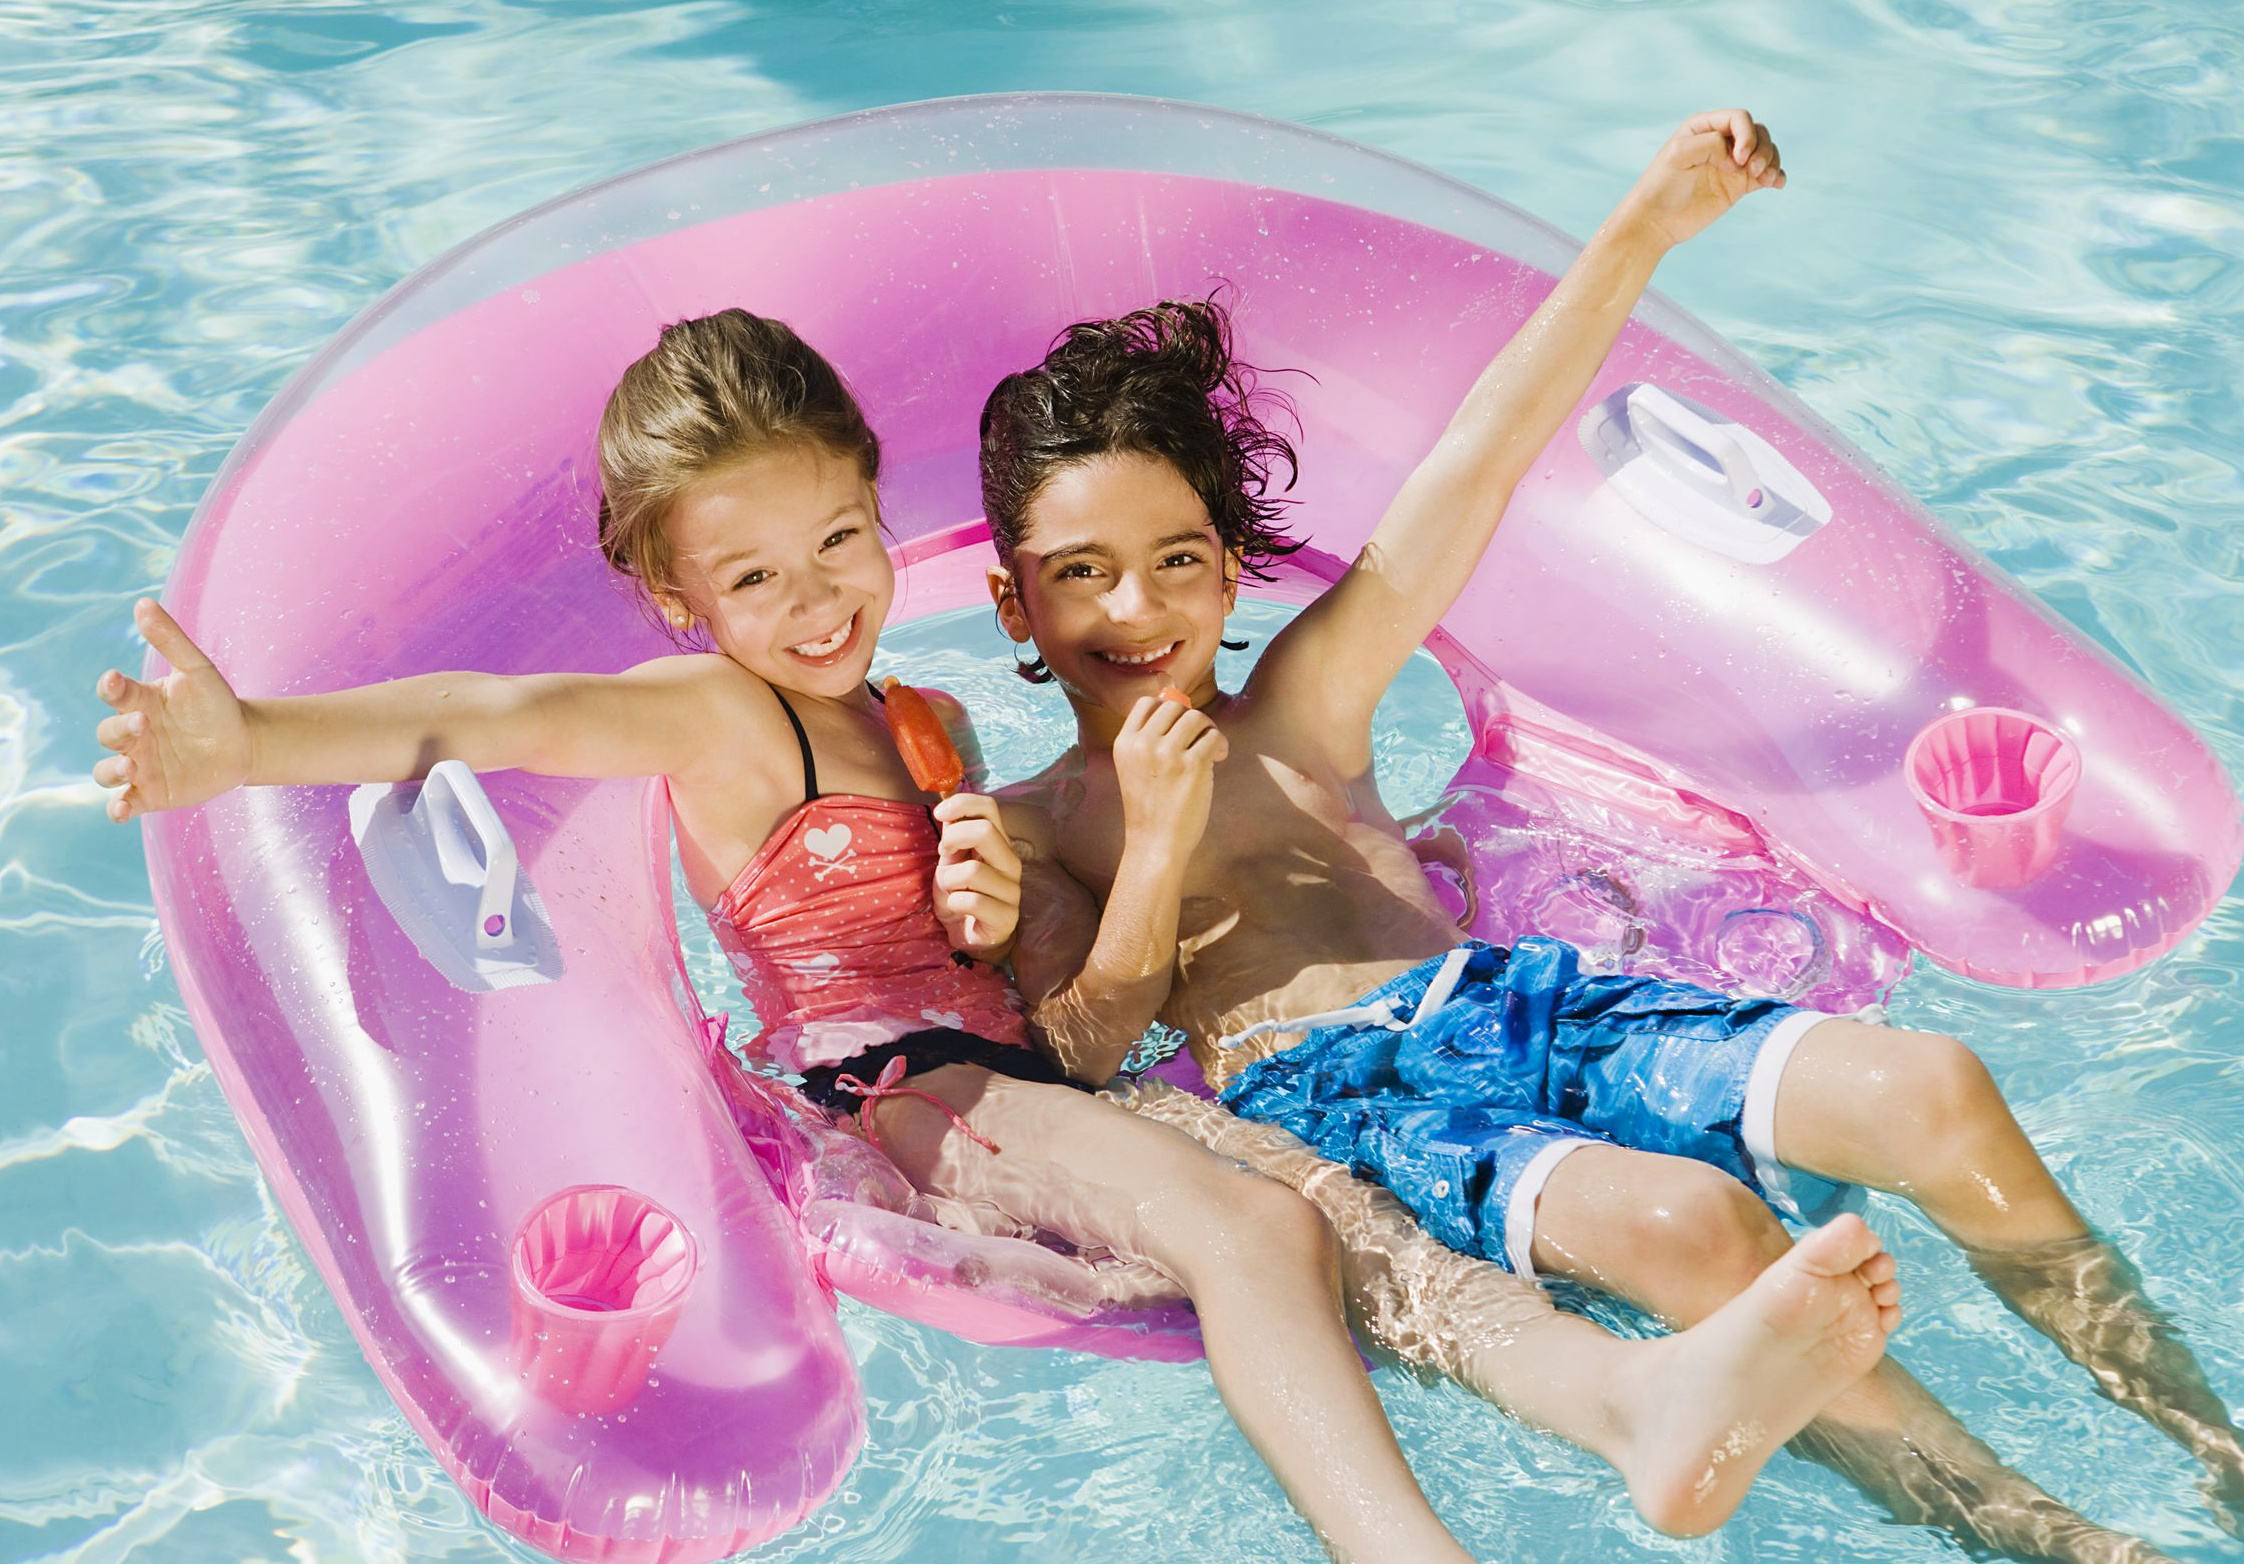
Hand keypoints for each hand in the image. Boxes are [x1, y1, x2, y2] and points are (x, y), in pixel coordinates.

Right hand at [91, 599, 253, 821]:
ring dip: (111, 771)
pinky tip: (122, 809)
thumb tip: (142, 603)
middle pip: (108, 733)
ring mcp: (139, 766)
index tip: (115, 680)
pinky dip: (116, 808)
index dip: (110, 688)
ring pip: (106, 772)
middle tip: (144, 723)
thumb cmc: (216, 704)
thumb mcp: (199, 670)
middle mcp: (132, 735)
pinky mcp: (150, 794)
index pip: (114, 694)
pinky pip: (123, 804)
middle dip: (120, 729)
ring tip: (132, 767)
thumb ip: (171, 640)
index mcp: (139, 702)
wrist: (245, 743)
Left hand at [931, 792, 1022, 956]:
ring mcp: (1012, 891)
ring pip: (973, 871)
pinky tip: (958, 908)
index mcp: (998, 843)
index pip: (989, 808)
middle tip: (943, 855)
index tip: (939, 814)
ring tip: (951, 890)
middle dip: (953, 839)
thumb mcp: (951, 859)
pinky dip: (955, 903)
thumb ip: (953, 834)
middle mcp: (1010, 863)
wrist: (967, 934)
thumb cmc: (960, 892)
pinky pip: (972, 901)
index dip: (962, 804)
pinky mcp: (1007, 917)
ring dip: (949, 881)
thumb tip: (947, 807)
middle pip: (985, 832)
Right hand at [1110, 692, 1227, 859]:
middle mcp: (1143, 744)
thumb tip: (1182, 711)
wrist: (1155, 844)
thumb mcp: (1134, 770)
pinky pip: (1214, 736)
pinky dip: (1221, 745)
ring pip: (1196, 718)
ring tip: (1212, 750)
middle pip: (1174, 707)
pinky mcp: (1192, 765)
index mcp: (1125, 744)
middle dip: (1191, 720)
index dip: (1167, 709)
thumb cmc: (1150, 810)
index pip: (1146, 703)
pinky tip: (1219, 758)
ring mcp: (1167, 753)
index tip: (1180, 725)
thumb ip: (1149, 742)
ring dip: (1209, 730)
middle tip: (1201, 739)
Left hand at [1614, 109, 1784, 252]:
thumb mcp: (1678, 155)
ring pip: (1765, 151)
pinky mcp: (1738, 185)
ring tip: (1764, 179)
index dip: (1746, 135)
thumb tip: (1734, 155)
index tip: (1738, 160)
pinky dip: (1776, 176)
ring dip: (1771, 161)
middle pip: (1757, 132)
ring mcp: (1732, 163)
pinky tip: (1776, 184)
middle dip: (1762, 148)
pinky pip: (1765, 174)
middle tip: (1751, 171)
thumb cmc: (1661, 186)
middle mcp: (1721, 140)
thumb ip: (1709, 143)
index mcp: (1704, 126)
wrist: (1656, 222)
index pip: (1739, 118)